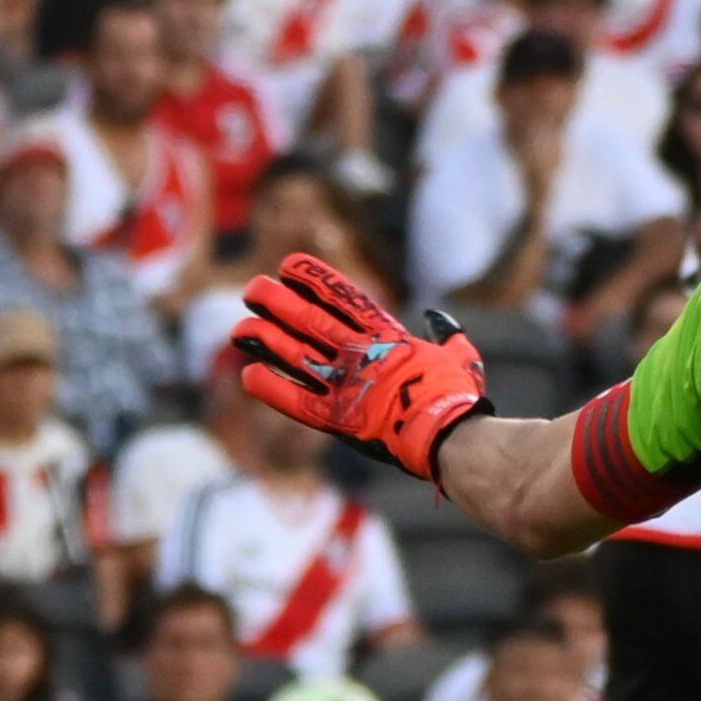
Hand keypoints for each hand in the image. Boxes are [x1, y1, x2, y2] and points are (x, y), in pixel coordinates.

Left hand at [231, 252, 492, 483]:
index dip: (313, 278)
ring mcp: (346, 385)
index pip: (344, 297)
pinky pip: (295, 402)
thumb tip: (439, 318)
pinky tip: (248, 375)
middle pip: (309, 319)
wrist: (449, 436)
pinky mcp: (337, 419)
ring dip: (265, 339)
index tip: (288, 265)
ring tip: (240, 327)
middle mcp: (361, 354)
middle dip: (277, 301)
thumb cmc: (458, 397)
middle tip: (253, 288)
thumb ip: (448, 334)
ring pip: (295, 354)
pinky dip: (271, 389)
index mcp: (389, 337)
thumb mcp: (461, 356)